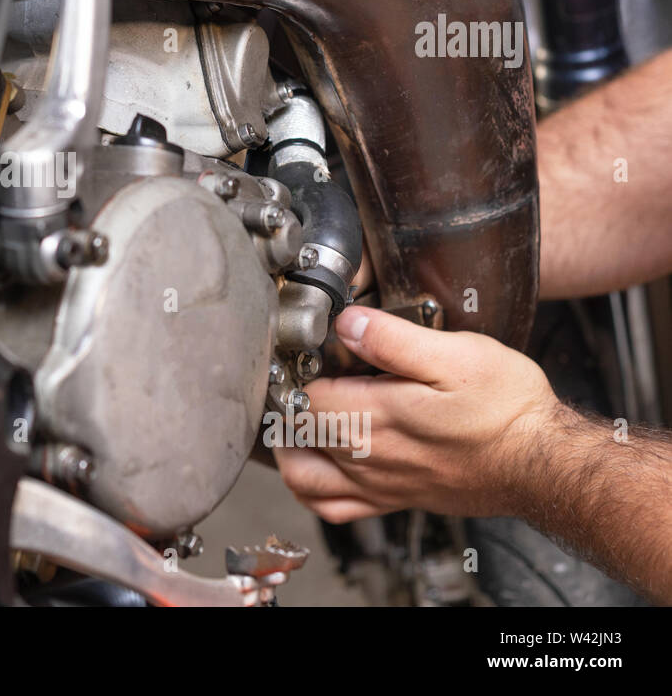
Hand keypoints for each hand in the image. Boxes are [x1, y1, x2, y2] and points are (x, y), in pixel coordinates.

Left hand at [273, 305, 561, 522]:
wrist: (544, 464)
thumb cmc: (507, 410)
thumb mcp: (456, 355)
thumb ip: (393, 339)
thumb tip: (348, 322)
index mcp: (375, 416)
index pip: (302, 395)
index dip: (294, 370)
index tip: (300, 352)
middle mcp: (367, 456)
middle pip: (295, 432)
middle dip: (286, 402)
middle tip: (296, 377)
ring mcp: (377, 483)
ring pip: (301, 476)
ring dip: (287, 447)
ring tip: (295, 416)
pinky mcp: (391, 499)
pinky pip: (331, 507)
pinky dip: (309, 488)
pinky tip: (315, 463)